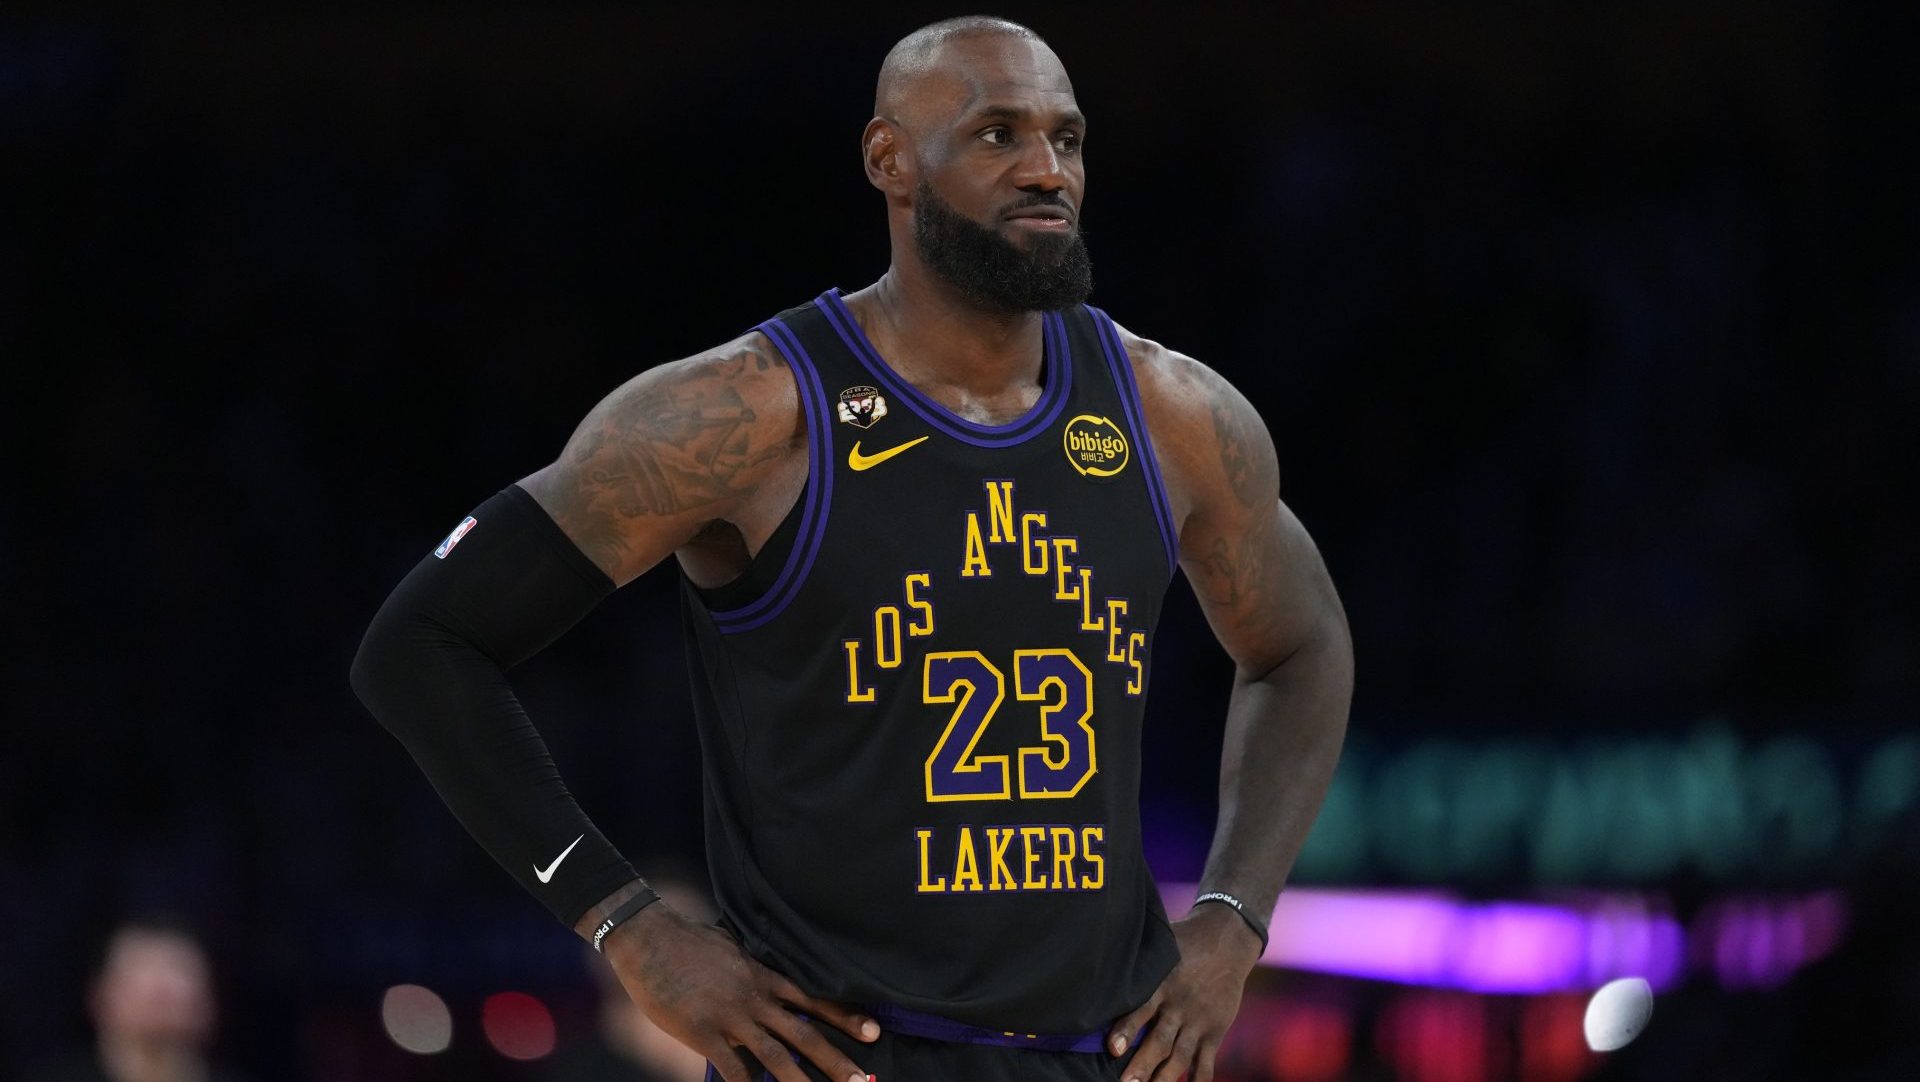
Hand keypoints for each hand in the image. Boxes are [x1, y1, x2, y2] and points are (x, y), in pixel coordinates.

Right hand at [602, 902, 879, 1081]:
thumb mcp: (732, 948)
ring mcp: (731, 1016)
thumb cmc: (688, 941)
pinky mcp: (703, 1032)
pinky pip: (732, 1068)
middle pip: (805, 1033)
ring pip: (776, 1055)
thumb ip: (753, 968)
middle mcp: (755, 998)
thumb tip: (765, 975)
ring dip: (803, 1080)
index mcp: (763, 976)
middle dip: (837, 1059)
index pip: (814, 1000)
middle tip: (865, 1080)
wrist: (650, 938)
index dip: (845, 1017)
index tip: (873, 1032)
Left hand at [1107, 903, 1263, 1081]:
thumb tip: (1100, 960)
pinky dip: (1199, 1079)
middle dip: (1142, 1065)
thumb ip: (1137, 961)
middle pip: (1160, 1041)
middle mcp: (1180, 1006)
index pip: (1142, 1008)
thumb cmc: (1185, 941)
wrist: (1228, 939)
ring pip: (1180, 1056)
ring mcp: (1199, 1021)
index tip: (1113, 1048)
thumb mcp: (1161, 945)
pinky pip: (1206, 1061)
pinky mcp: (1215, 1030)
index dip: (1127, 1029)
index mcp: (1163, 984)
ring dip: (1164, 1078)